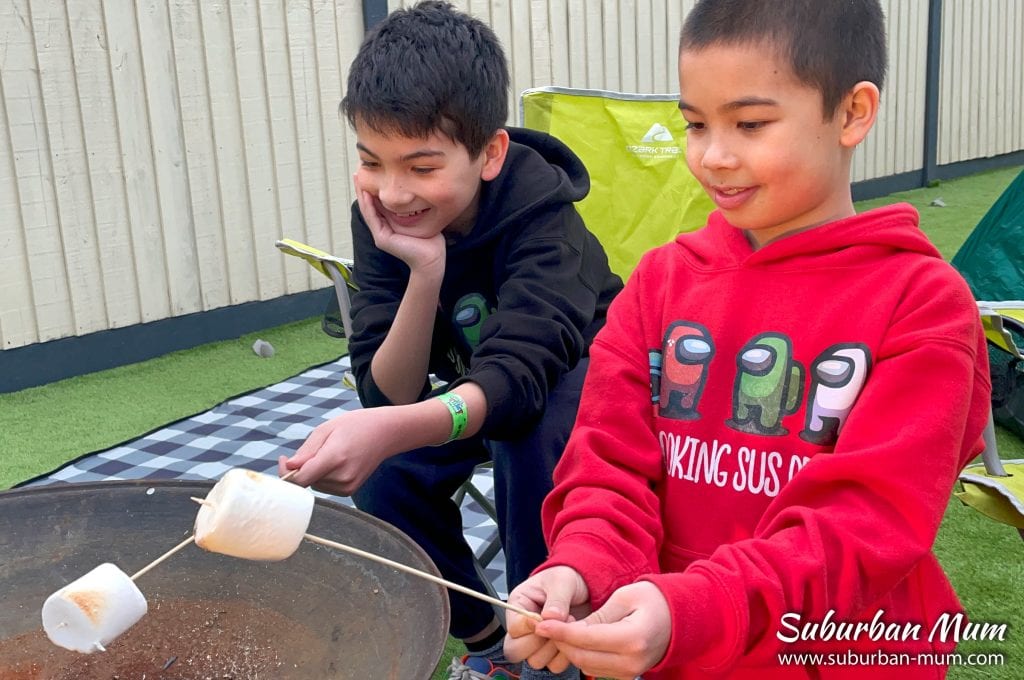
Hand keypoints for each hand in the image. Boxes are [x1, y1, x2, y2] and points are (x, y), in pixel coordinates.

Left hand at [278, 407, 403, 494]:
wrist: (386, 433)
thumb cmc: (356, 425)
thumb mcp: (327, 428)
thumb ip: (306, 450)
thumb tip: (288, 466)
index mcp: (334, 458)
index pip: (300, 479)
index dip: (286, 473)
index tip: (283, 459)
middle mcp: (342, 477)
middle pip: (306, 482)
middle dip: (301, 468)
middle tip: (313, 449)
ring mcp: (348, 486)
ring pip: (314, 485)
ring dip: (313, 472)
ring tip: (328, 453)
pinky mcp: (350, 491)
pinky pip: (325, 486)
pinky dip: (323, 476)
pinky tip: (335, 462)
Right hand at [354, 174, 444, 273]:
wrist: (432, 259)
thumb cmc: (431, 241)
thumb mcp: (421, 219)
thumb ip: (414, 208)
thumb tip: (418, 190)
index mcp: (390, 224)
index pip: (377, 203)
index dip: (372, 188)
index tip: (371, 171)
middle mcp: (382, 229)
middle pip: (369, 205)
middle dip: (363, 188)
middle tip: (358, 171)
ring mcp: (380, 234)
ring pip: (367, 210)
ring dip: (361, 193)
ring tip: (357, 178)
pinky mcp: (382, 238)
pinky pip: (373, 218)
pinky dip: (368, 205)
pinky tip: (366, 193)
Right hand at [504, 566, 590, 673]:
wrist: (587, 586)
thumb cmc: (568, 578)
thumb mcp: (562, 581)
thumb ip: (556, 599)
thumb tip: (550, 617)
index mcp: (518, 605)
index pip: (514, 628)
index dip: (530, 627)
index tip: (547, 618)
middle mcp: (524, 627)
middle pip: (516, 650)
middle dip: (539, 642)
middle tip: (558, 626)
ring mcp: (537, 642)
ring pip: (535, 661)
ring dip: (554, 649)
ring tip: (568, 628)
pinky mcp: (552, 651)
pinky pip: (554, 666)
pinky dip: (565, 656)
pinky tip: (572, 637)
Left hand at [533, 581, 670, 679]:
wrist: (678, 618)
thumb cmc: (652, 600)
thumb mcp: (624, 597)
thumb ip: (597, 616)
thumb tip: (569, 628)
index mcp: (632, 638)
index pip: (586, 639)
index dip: (560, 631)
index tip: (540, 623)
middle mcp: (631, 661)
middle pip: (582, 657)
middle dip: (560, 641)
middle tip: (546, 624)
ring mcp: (630, 672)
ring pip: (586, 665)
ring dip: (569, 649)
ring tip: (563, 627)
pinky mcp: (627, 675)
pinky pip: (595, 668)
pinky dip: (581, 655)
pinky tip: (577, 638)